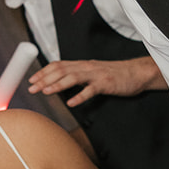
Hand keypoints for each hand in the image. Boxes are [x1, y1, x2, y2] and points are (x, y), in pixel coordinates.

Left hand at [27, 56, 164, 106]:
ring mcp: (96, 75)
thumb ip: (78, 76)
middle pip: (61, 70)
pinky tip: (71, 103)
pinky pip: (91, 90)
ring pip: (73, 78)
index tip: (32, 79)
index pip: (58, 65)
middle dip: (44, 79)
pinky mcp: (106, 84)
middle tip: (32, 88)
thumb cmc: (114, 75)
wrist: (136, 73)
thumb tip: (60, 82)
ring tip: (46, 92)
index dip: (43, 72)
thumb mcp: (92, 73)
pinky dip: (80, 97)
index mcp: (82, 65)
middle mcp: (86, 67)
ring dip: (57, 85)